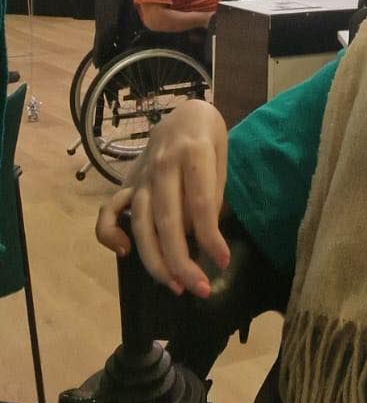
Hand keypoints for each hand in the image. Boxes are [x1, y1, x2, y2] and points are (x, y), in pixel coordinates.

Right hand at [95, 98, 229, 295]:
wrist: (184, 113)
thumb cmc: (208, 138)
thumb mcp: (221, 156)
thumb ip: (213, 192)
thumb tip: (204, 234)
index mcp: (193, 152)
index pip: (200, 203)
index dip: (210, 237)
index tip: (222, 262)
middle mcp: (162, 165)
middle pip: (168, 220)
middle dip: (182, 261)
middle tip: (199, 289)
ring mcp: (141, 176)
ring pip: (141, 224)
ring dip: (155, 260)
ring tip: (174, 286)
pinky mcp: (127, 183)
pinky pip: (109, 211)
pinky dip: (109, 234)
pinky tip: (124, 252)